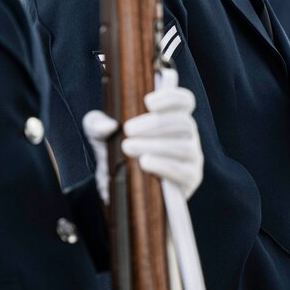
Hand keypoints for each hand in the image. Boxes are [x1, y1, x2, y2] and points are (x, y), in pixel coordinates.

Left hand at [82, 71, 204, 203]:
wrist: (120, 191)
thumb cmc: (117, 155)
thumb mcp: (100, 137)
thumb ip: (97, 125)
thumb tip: (107, 125)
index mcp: (172, 117)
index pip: (184, 101)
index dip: (171, 97)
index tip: (148, 101)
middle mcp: (187, 135)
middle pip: (183, 122)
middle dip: (155, 124)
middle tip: (128, 130)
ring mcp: (192, 157)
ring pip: (183, 147)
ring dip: (156, 145)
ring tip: (129, 147)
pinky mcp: (190, 179)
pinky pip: (183, 171)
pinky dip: (164, 166)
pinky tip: (145, 162)